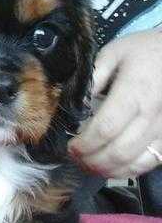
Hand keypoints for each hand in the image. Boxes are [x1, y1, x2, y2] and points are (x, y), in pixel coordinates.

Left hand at [69, 29, 161, 177]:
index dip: (85, 144)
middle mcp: (152, 114)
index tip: (70, 147)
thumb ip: (93, 77)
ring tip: (88, 165)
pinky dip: (129, 171)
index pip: (106, 128)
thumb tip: (75, 103)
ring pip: (135, 162)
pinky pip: (151, 162)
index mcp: (134, 92)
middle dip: (91, 161)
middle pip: (119, 151)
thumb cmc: (144, 51)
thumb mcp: (114, 53)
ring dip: (108, 170)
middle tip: (75, 158)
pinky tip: (112, 167)